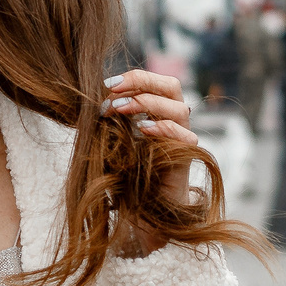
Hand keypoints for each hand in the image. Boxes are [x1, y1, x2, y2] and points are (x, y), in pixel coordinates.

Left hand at [103, 69, 200, 211]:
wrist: (145, 208)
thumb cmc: (128, 171)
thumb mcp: (115, 137)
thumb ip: (113, 116)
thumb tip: (99, 95)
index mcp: (160, 110)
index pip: (156, 82)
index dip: (135, 77)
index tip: (107, 84)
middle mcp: (176, 120)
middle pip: (172, 86)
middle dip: (142, 82)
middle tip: (112, 90)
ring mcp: (183, 138)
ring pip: (179, 109)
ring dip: (147, 103)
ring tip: (118, 109)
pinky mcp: (186, 158)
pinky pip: (185, 137)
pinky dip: (163, 129)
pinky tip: (141, 130)